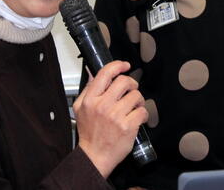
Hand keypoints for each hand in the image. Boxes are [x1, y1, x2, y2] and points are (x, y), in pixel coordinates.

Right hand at [74, 61, 148, 177]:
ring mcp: (116, 116)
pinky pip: (142, 111)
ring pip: (136, 96)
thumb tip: (94, 73)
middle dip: (131, 84)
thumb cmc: (89, 134)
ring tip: (133, 107)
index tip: (124, 66)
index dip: (118, 65)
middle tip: (131, 90)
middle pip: (124, 82)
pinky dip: (142, 114)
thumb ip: (88, 89)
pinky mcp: (128, 126)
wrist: (94, 156)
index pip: (106, 73)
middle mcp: (102, 106)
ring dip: (138, 100)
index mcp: (90, 100)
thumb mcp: (80, 108)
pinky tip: (136, 118)